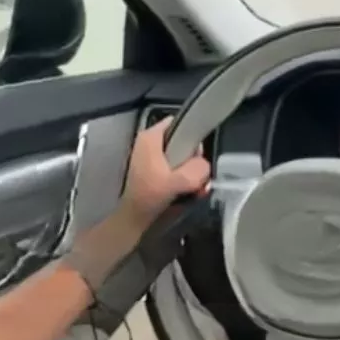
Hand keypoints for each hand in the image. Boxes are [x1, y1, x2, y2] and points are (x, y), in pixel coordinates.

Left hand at [118, 116, 210, 231]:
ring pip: (182, 155)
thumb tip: (205, 165)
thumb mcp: (179, 181)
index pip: (180, 122)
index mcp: (151, 137)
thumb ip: (197, 169)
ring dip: (191, 171)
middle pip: (183, 140)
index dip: (193, 134)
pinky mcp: (153, 170)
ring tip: (194, 187)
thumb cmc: (151, 196)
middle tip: (197, 174)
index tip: (199, 152)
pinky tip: (187, 190)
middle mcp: (149, 142)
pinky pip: (176, 166)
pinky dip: (183, 177)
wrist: (134, 218)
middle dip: (194, 159)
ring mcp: (150, 156)